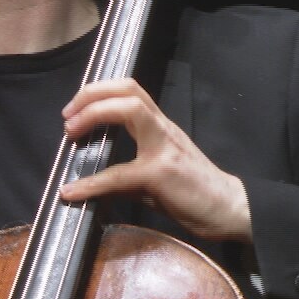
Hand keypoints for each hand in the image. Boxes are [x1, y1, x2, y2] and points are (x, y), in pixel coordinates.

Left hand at [58, 79, 251, 242]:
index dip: (98, 93)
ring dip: (93, 114)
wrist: (230, 209)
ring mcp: (163, 148)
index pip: (130, 91)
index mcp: (160, 126)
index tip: (74, 111)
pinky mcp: (161, 173)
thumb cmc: (196, 192)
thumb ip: (129, 169)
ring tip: (71, 132)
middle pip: (128, 89)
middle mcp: (162, 128)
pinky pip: (120, 174)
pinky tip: (73, 192)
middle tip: (68, 115)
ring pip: (130, 109)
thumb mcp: (158, 172)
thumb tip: (95, 181)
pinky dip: (92, 183)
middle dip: (91, 94)